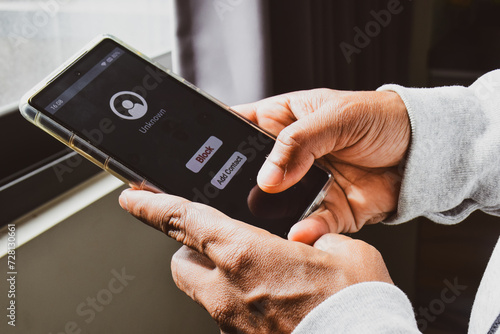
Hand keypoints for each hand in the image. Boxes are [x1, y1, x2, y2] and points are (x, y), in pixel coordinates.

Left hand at [119, 189, 392, 333]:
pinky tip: (274, 303)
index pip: (182, 220)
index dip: (151, 205)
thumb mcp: (344, 251)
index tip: (132, 198)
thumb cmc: (356, 306)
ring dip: (218, 278)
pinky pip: (230, 317)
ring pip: (204, 292)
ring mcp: (232, 323)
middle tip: (216, 242)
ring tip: (256, 275)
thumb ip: (319, 237)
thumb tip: (313, 238)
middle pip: (181, 262)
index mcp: (244, 253)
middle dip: (190, 249)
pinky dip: (242, 304)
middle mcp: (227, 291)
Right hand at [232, 89, 409, 243]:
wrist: (420, 151)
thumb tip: (268, 175)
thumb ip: (298, 142)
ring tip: (264, 221)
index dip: (215, 143)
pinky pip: (310, 225)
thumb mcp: (336, 117)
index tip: (200, 160)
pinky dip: (306, 231)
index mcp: (280, 122)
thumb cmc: (378, 118)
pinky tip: (303, 231)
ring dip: (269, 215)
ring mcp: (304, 187)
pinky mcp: (326, 211)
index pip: (236, 129)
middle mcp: (286, 159)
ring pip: (274, 206)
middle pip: (248, 175)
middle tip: (232, 198)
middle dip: (237, 188)